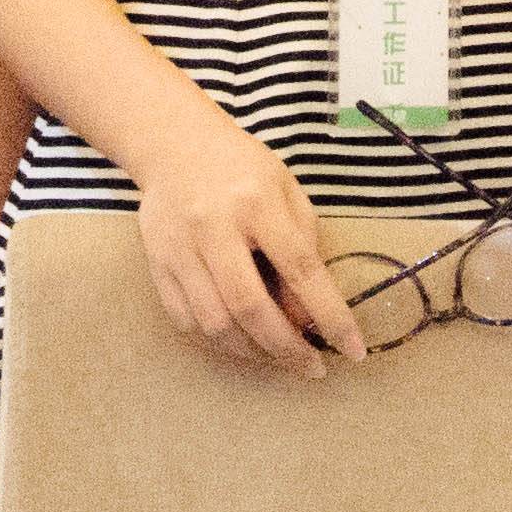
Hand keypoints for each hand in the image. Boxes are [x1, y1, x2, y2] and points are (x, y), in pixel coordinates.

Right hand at [129, 111, 368, 380]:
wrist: (174, 144)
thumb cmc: (241, 167)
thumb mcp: (286, 190)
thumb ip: (303, 245)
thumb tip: (308, 314)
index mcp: (257, 202)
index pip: (302, 270)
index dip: (331, 316)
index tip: (354, 351)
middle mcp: (215, 226)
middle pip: (251, 307)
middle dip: (287, 349)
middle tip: (312, 367)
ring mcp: (180, 248)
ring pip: (215, 323)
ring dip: (252, 352)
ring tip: (277, 355)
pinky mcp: (157, 263)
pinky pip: (186, 320)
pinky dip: (217, 340)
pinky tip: (240, 338)